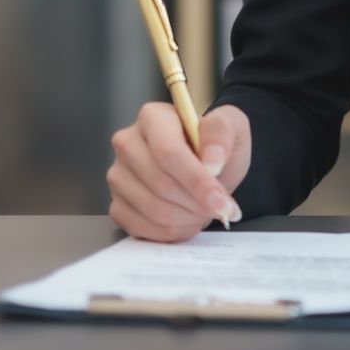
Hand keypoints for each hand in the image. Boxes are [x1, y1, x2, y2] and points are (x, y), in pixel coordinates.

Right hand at [107, 103, 250, 242]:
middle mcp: (127, 143)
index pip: (168, 153)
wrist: (208, 164)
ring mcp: (118, 175)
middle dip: (196, 203)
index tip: (222, 201)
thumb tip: (212, 160)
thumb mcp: (232, 127)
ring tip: (206, 212)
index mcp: (152, 117)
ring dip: (187, 219)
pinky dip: (170, 232)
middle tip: (221, 209)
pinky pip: (139, 227)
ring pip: (151, 209)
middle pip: (160, 183)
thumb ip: (222, 134)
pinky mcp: (117, 203)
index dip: (197, 181)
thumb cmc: (216, 144)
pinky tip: (188, 222)